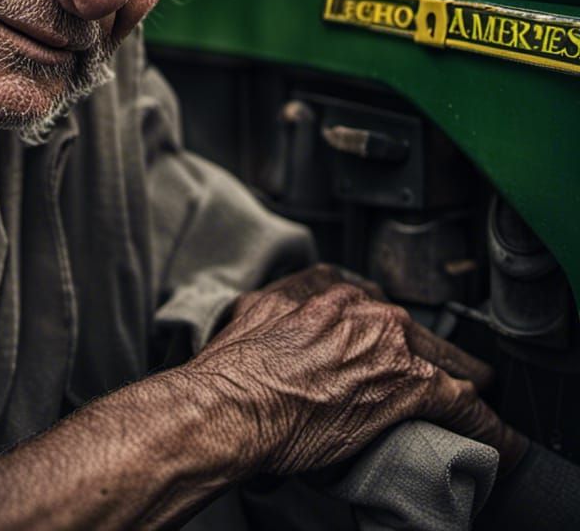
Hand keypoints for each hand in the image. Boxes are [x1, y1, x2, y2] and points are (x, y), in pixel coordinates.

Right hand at [181, 264, 525, 477]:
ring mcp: (385, 342)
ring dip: (459, 378)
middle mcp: (357, 307)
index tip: (385, 344)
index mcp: (320, 290)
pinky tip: (497, 438)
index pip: (367, 304)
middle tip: (432, 372)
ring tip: (474, 395)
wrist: (232, 402)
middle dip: (423, 351)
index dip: (381, 331)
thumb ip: (272, 312)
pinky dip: (485, 424)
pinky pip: (463, 401)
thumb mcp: (248, 319)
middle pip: (410, 326)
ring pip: (443, 358)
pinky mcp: (407, 384)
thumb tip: (267, 327)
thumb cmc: (232, 372)